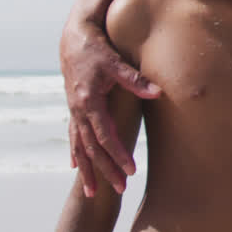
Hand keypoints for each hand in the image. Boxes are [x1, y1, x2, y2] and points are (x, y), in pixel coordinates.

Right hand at [60, 19, 160, 196]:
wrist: (73, 39)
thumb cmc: (97, 49)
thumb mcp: (116, 63)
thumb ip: (136, 80)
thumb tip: (158, 93)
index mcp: (89, 102)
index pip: (106, 136)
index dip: (118, 154)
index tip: (131, 170)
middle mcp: (78, 111)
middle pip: (92, 148)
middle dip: (105, 170)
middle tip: (120, 189)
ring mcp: (74, 111)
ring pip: (80, 147)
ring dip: (88, 169)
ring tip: (92, 192)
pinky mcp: (74, 108)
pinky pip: (73, 136)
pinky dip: (76, 153)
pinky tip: (77, 167)